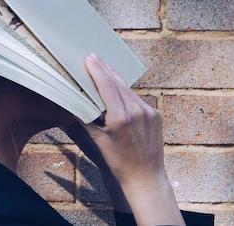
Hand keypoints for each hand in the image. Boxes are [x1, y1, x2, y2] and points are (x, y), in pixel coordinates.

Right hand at [69, 53, 182, 225]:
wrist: (146, 176)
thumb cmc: (120, 162)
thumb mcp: (99, 141)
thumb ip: (88, 119)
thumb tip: (77, 103)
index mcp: (121, 117)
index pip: (107, 86)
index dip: (97, 71)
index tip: (90, 58)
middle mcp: (136, 111)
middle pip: (118, 84)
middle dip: (105, 70)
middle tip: (94, 57)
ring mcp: (148, 112)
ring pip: (128, 90)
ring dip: (116, 80)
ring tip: (104, 69)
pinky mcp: (155, 114)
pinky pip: (138, 99)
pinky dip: (127, 93)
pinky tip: (119, 89)